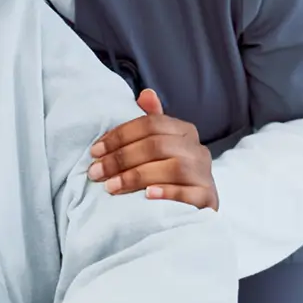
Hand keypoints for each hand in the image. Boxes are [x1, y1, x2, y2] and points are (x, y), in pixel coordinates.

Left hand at [88, 90, 216, 209]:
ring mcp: (205, 174)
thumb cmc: (166, 175)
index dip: (119, 136)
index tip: (94, 151)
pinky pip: (189, 194)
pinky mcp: (208, 198)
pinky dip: (167, 193)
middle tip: (96, 172)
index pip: (150, 124)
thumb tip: (146, 93)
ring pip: (173, 168)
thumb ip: (150, 122)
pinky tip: (147, 196)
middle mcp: (198, 149)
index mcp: (184, 131)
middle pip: (157, 145)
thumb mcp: (157, 147)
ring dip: (137, 176)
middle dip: (121, 158)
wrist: (192, 209)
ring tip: (111, 187)